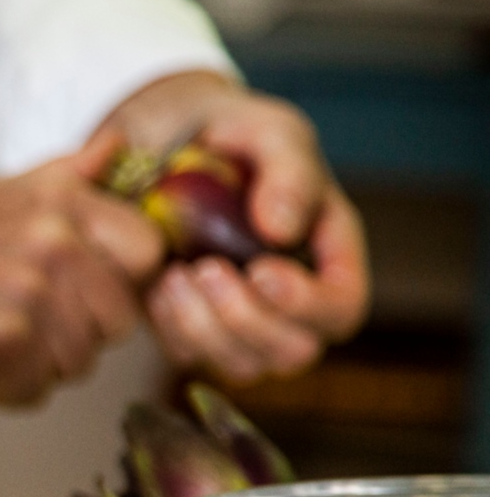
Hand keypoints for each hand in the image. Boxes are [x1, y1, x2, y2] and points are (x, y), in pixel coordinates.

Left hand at [105, 71, 369, 382]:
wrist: (160, 140)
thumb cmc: (230, 133)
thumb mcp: (267, 131)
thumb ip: (289, 172)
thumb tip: (284, 232)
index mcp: (326, 252)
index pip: (341, 309)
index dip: (308, 305)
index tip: (262, 269)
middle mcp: (291, 296)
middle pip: (294, 352)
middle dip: (246, 319)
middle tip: (205, 269)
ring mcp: (242, 318)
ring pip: (242, 365)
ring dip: (203, 328)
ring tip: (174, 274)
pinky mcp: (192, 326)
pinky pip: (190, 355)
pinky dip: (170, 326)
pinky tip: (155, 283)